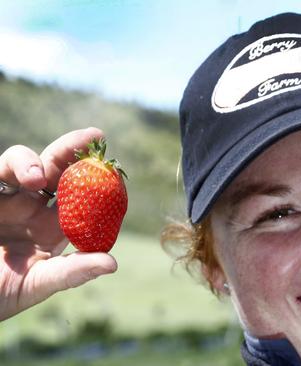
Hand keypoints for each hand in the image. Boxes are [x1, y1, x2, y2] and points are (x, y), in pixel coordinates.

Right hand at [0, 128, 116, 319]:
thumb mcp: (36, 286)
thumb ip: (71, 273)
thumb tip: (112, 263)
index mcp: (52, 225)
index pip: (81, 194)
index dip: (97, 177)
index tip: (114, 165)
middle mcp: (30, 207)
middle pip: (55, 168)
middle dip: (72, 149)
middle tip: (92, 136)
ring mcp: (4, 200)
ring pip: (19, 163)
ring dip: (30, 162)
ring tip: (36, 177)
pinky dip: (4, 170)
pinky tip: (19, 178)